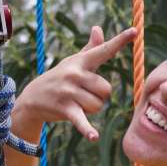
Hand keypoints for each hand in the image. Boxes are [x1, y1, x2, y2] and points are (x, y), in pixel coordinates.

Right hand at [15, 26, 135, 140]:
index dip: (120, 41)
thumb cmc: (59, 78)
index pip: (104, 50)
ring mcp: (69, 91)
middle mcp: (75, 74)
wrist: (32, 98)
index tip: (134, 31)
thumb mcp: (73, 62)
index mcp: (81, 61)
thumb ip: (90, 48)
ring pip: (98, 105)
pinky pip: (81, 119)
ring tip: (77, 104)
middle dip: (100, 96)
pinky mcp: (65, 108)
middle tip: (84, 95)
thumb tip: (98, 28)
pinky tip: (94, 137)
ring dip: (92, 109)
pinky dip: (87, 129)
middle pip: (106, 89)